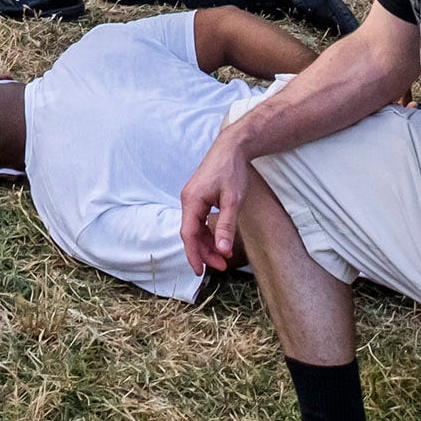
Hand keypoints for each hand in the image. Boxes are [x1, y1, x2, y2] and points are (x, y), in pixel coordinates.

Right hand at [178, 134, 251, 275]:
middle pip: (191, 234)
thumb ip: (226, 225)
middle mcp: (188, 200)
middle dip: (205, 252)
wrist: (231, 148)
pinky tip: (220, 240)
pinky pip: (200, 220)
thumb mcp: (232, 200)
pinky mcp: (199, 197)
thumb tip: (222, 249)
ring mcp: (192, 198)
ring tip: (224, 256)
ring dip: (207, 244)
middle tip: (223, 266)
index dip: (193, 254)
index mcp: (192, 200)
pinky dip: (208, 233)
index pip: (188, 234)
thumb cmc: (231, 170)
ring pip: (196, 228)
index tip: (199, 272)